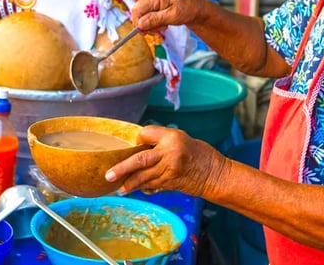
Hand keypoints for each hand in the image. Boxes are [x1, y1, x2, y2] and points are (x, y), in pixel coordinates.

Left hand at [105, 125, 226, 196]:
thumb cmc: (197, 153)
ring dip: (129, 183)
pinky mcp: (170, 183)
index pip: (145, 133)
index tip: (135, 143)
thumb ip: (161, 142)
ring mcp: (169, 169)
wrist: (215, 173)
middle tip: (108, 175)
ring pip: (143, 176)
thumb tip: (138, 146)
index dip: (138, 139)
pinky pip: (151, 184)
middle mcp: (169, 152)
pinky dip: (142, 187)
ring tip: (118, 188)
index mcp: (172, 137)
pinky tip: (134, 189)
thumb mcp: (180, 139)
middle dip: (122, 168)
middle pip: (139, 159)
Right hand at [131, 0, 198, 33]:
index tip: (146, 33)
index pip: (137, 10)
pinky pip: (145, 14)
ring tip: (164, 25)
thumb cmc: (186, 9)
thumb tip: (139, 24)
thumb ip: (155, 20)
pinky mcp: (150, 1)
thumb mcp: (172, 16)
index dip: (138, 23)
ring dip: (151, 24)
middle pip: (138, 13)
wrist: (194, 7)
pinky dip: (152, 21)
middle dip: (147, 24)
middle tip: (161, 29)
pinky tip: (162, 22)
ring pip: (141, 15)